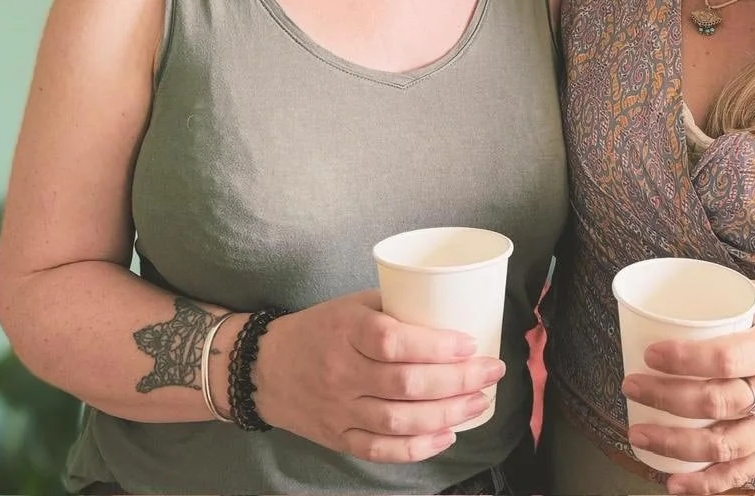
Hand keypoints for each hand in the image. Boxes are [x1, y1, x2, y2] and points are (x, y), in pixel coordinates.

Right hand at [250, 290, 505, 462]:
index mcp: (346, 331)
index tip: (470, 343)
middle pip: (406, 385)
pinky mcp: (338, 437)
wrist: (264, 368)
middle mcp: (342, 372)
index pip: (394, 342)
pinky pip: (381, 450)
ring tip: (479, 402)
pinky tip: (447, 436)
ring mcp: (339, 409)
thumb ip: (394, 308)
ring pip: (399, 421)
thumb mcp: (350, 305)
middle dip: (457, 381)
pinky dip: (417, 448)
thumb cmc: (318, 328)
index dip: (436, 346)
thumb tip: (450, 310)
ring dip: (447, 414)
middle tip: (491, 372)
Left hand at [620, 282, 754, 494]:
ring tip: (638, 433)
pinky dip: (707, 482)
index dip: (684, 359)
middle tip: (630, 387)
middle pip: (718, 403)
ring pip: (725, 444)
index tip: (650, 353)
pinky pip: (744, 472)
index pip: (727, 358)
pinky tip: (674, 482)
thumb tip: (676, 299)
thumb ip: (730, 300)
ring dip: (676, 444)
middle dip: (666, 399)